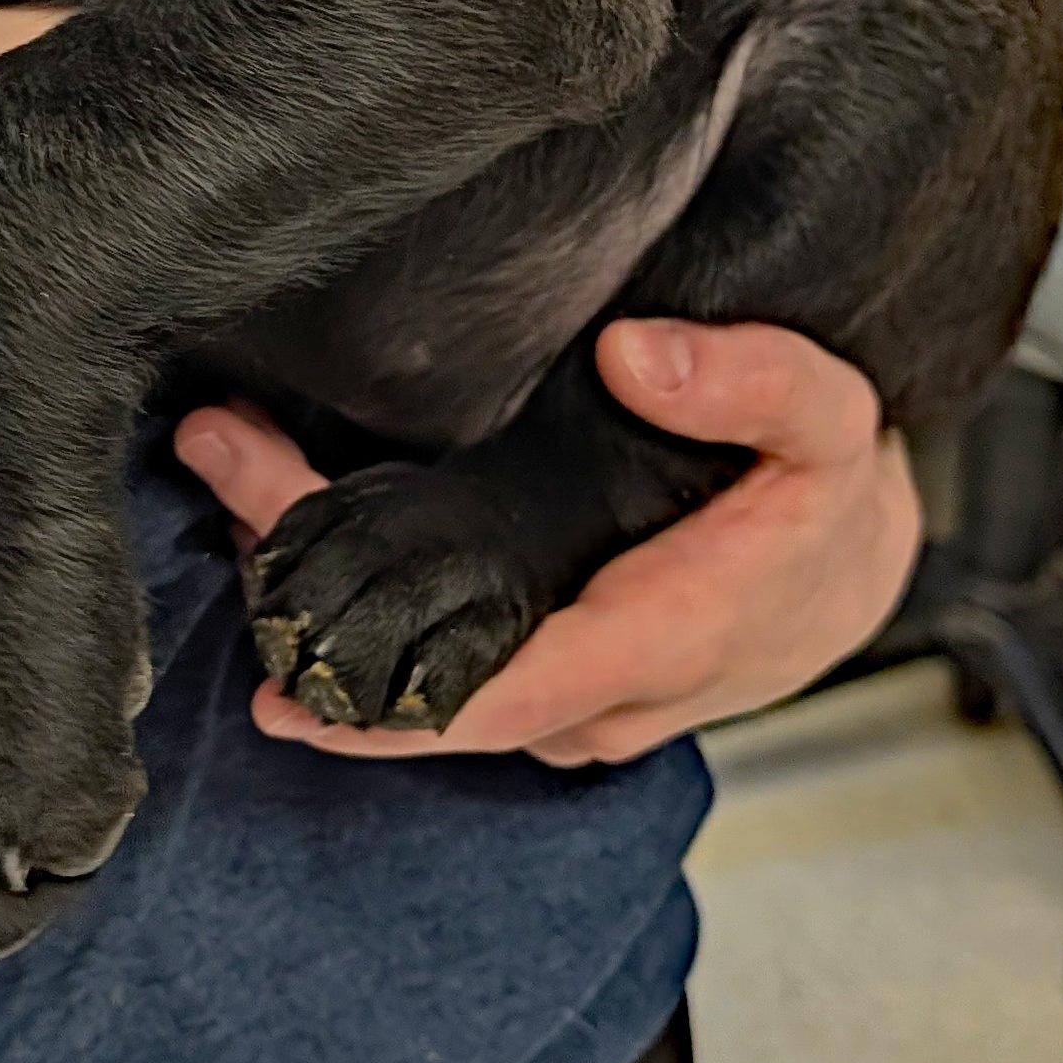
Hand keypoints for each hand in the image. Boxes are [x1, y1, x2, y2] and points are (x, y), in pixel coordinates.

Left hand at [174, 321, 916, 764]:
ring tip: (224, 459)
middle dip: (308, 592)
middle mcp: (596, 695)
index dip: (394, 705)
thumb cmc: (823, 496)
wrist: (845, 568)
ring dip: (315, 579)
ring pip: (415, 672)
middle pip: (429, 682)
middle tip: (218, 463)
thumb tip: (636, 357)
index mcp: (665, 640)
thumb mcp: (827, 419)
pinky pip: (430, 658)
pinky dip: (352, 590)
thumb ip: (752, 382)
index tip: (290, 670)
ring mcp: (558, 700)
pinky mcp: (534, 680)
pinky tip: (277, 512)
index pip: (511, 696)